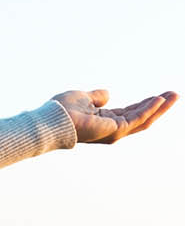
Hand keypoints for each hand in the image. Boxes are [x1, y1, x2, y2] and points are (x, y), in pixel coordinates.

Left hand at [51, 89, 176, 143]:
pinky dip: (148, 109)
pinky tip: (159, 99)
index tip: (161, 94)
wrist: (52, 118)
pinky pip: (137, 119)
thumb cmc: (62, 109)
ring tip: (174, 95)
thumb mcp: (83, 97)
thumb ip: (97, 96)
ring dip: (160, 107)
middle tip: (175, 94)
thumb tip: (108, 94)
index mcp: (105, 121)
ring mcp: (114, 131)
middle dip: (159, 106)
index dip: (147, 103)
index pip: (132, 112)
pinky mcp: (114, 130)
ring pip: (144, 119)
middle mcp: (112, 128)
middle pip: (142, 117)